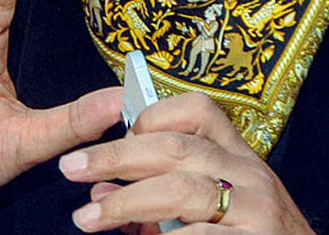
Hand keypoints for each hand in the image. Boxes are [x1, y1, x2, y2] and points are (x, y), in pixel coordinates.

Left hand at [58, 93, 313, 233]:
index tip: (115, 137)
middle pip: (175, 148)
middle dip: (115, 157)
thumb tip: (99, 190)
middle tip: (71, 169)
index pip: (198, 110)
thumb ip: (159, 196)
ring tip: (86, 218)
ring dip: (124, 203)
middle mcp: (251, 174)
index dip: (151, 117)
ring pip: (180, 191)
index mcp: (239, 156)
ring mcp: (258, 210)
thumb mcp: (214, 209)